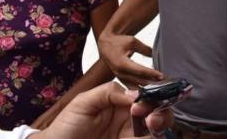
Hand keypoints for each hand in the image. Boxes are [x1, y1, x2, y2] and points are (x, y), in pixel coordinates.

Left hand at [34, 81, 172, 138]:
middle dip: (161, 112)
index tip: (143, 103)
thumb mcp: (83, 102)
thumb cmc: (65, 128)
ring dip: (161, 124)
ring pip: (157, 130)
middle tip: (151, 118)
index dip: (150, 97)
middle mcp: (129, 120)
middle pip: (157, 113)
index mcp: (121, 104)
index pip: (144, 97)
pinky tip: (148, 135)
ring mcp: (130, 137)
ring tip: (152, 124)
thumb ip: (108, 92)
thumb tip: (135, 94)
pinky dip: (153, 137)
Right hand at [99, 29, 164, 86]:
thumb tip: (157, 55)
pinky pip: (131, 86)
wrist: (106, 46)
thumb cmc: (119, 42)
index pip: (140, 71)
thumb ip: (145, 49)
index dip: (152, 74)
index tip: (162, 76)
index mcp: (121, 63)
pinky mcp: (120, 79)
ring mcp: (119, 77)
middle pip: (138, 80)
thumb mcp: (133, 42)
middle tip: (164, 82)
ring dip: (147, 86)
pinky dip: (140, 87)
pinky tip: (149, 87)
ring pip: (135, 85)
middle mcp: (119, 72)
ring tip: (159, 85)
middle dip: (152, 82)